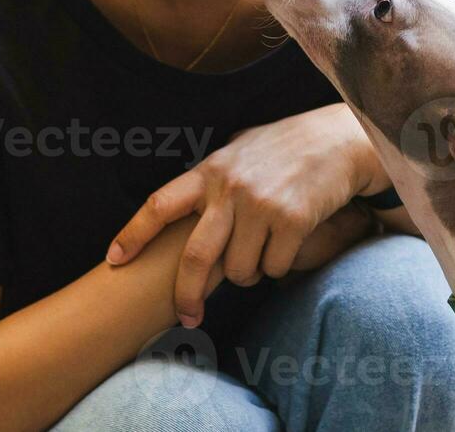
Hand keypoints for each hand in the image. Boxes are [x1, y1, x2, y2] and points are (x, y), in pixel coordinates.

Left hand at [106, 103, 388, 326]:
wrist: (340, 139)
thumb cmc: (288, 145)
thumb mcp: (242, 149)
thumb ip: (214, 175)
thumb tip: (182, 203)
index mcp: (212, 170)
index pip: (160, 204)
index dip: (132, 234)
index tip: (114, 261)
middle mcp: (231, 188)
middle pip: (196, 257)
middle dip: (188, 294)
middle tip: (188, 315)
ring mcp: (262, 205)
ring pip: (240, 270)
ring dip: (249, 273)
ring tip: (263, 251)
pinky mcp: (293, 220)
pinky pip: (274, 268)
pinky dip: (279, 266)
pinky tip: (289, 243)